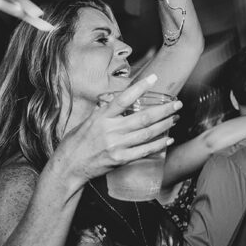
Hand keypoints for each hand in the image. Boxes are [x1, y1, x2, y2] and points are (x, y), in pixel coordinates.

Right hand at [48, 75, 180, 185]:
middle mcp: (110, 130)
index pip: (123, 98)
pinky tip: (168, 139)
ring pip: (147, 134)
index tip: (154, 78)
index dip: (140, 87)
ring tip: (175, 118)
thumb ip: (103, 111)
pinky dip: (158, 145)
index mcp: (101, 117)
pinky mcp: (121, 159)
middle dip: (164, 110)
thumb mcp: (87, 121)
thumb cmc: (76, 142)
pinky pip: (144, 151)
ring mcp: (117, 146)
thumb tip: (116, 101)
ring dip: (164, 125)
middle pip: (143, 118)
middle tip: (177, 103)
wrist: (69, 166)